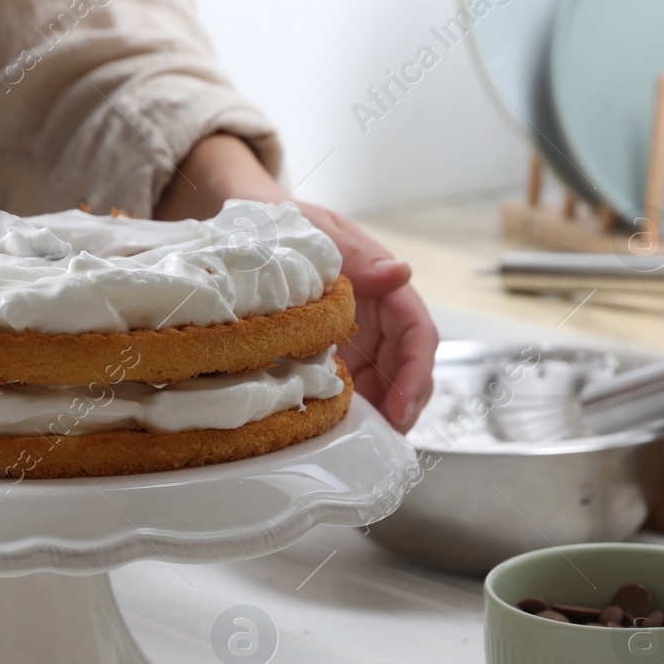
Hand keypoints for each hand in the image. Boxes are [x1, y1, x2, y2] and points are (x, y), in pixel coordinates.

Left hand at [293, 202, 435, 431]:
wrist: (247, 227)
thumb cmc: (284, 224)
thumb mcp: (316, 231)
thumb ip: (355, 256)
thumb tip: (400, 274)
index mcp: (381, 284)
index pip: (416, 331)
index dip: (416, 371)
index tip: (401, 406)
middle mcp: (375, 314)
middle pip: (408, 364)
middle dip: (405, 402)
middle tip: (383, 436)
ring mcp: (356, 336)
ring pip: (385, 380)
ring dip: (381, 411)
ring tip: (361, 438)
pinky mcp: (332, 353)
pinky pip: (353, 384)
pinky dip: (352, 408)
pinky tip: (337, 427)